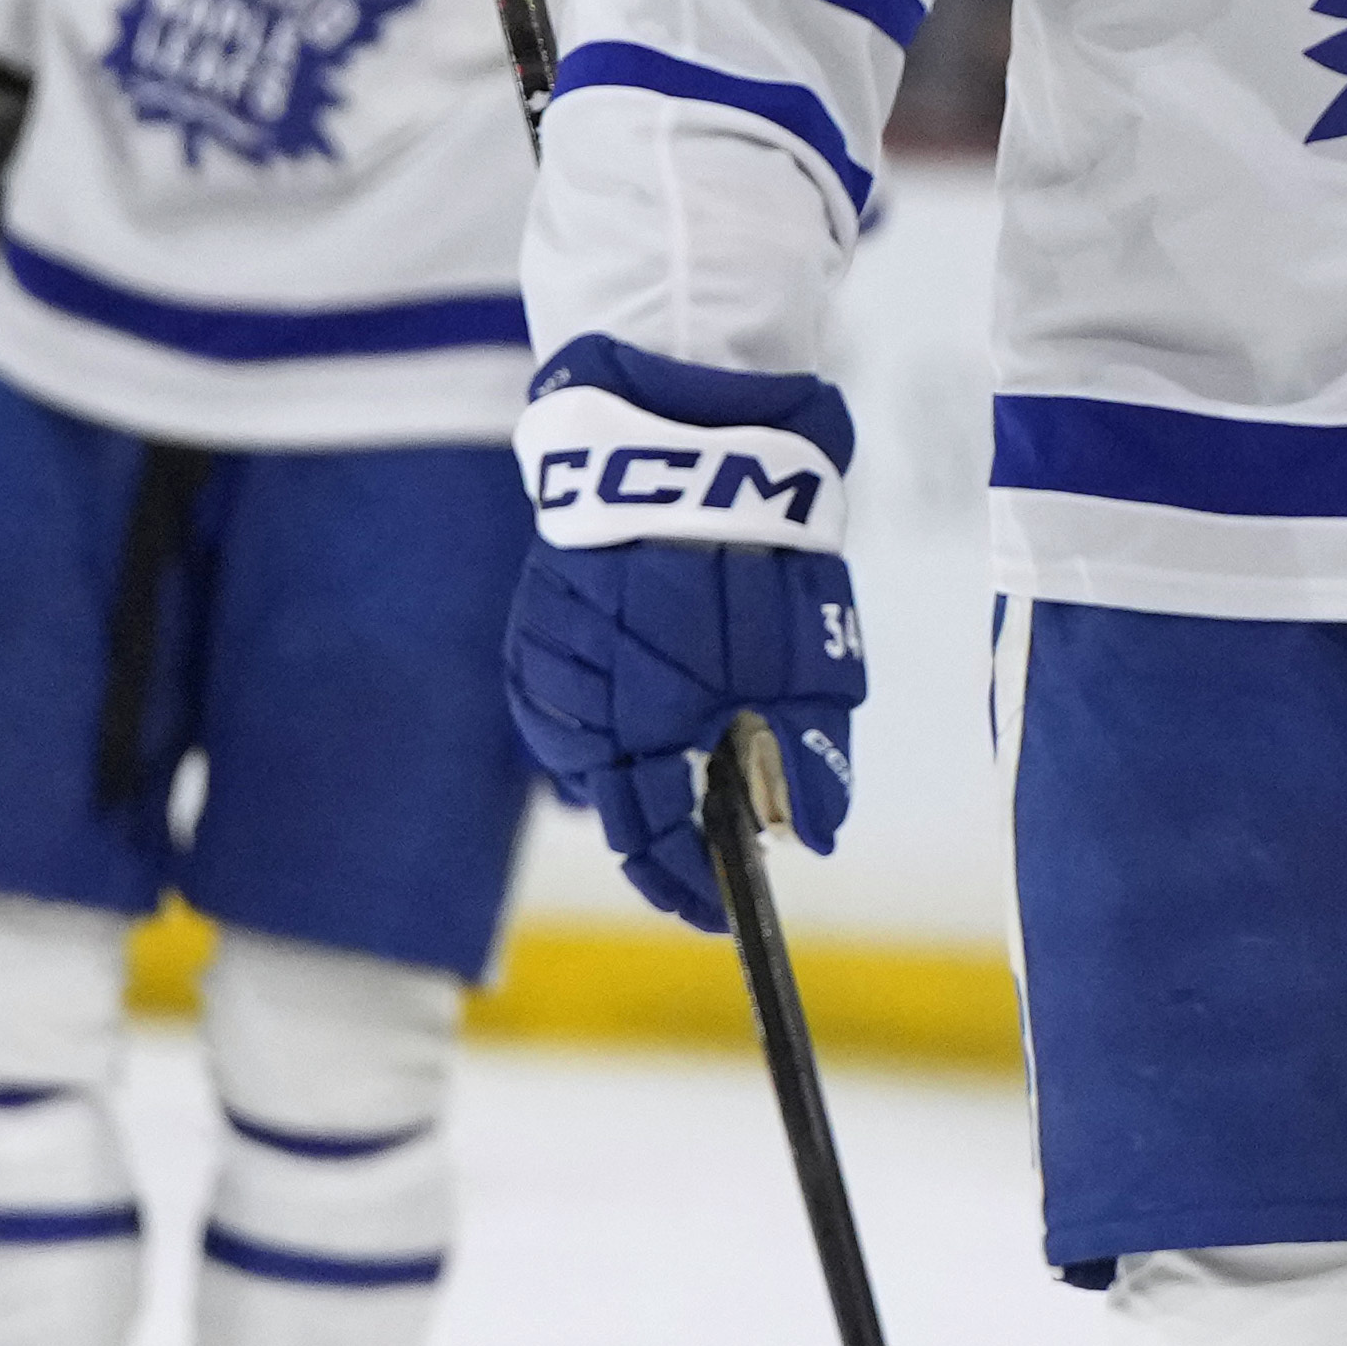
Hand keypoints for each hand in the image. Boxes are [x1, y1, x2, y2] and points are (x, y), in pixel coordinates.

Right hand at [505, 338, 864, 935]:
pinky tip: (647, 696)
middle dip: (668, 828)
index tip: (722, 905)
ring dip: (636, 768)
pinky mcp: (537, 628)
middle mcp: (577, 713)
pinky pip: (567, 705)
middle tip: (716, 830)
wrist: (676, 440)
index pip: (656, 846)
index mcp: (641, 732)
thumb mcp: (808, 664)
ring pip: (588, 758)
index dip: (691, 885)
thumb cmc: (753, 554)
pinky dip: (608, 718)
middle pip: (617, 808)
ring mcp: (546, 669)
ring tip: (688, 749)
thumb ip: (805, 758)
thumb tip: (809, 840)